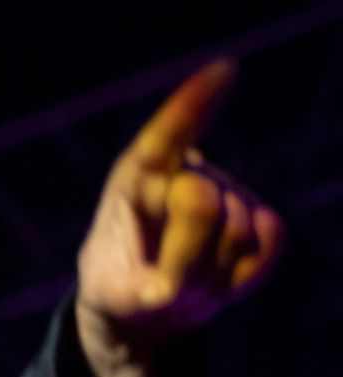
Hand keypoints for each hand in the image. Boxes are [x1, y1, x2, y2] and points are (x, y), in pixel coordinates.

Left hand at [74, 57, 285, 376]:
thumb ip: (131, 293)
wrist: (147, 303)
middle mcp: (185, 176)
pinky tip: (220, 278)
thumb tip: (165, 293)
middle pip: (201, 203)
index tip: (225, 70)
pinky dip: (246, 273)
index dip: (194, 104)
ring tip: (185, 282)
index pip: (166, 136)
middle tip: (167, 289)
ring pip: (238, 230)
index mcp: (135, 179)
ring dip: (211, 273)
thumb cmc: (119, 285)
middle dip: (186, 253)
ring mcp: (228, 194)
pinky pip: (271, 240)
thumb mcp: (108, 292)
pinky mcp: (259, 218)